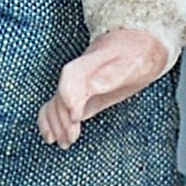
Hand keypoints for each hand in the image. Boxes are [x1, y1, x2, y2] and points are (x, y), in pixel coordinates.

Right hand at [37, 27, 173, 148]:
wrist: (136, 42)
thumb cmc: (137, 53)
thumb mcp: (132, 62)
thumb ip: (112, 74)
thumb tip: (93, 85)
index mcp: (91, 63)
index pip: (70, 78)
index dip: (69, 99)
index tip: (76, 117)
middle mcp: (78, 73)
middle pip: (60, 95)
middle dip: (63, 119)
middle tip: (71, 138)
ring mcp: (75, 84)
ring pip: (55, 102)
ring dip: (56, 124)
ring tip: (65, 143)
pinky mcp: (77, 94)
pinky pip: (55, 105)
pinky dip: (48, 120)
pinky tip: (51, 136)